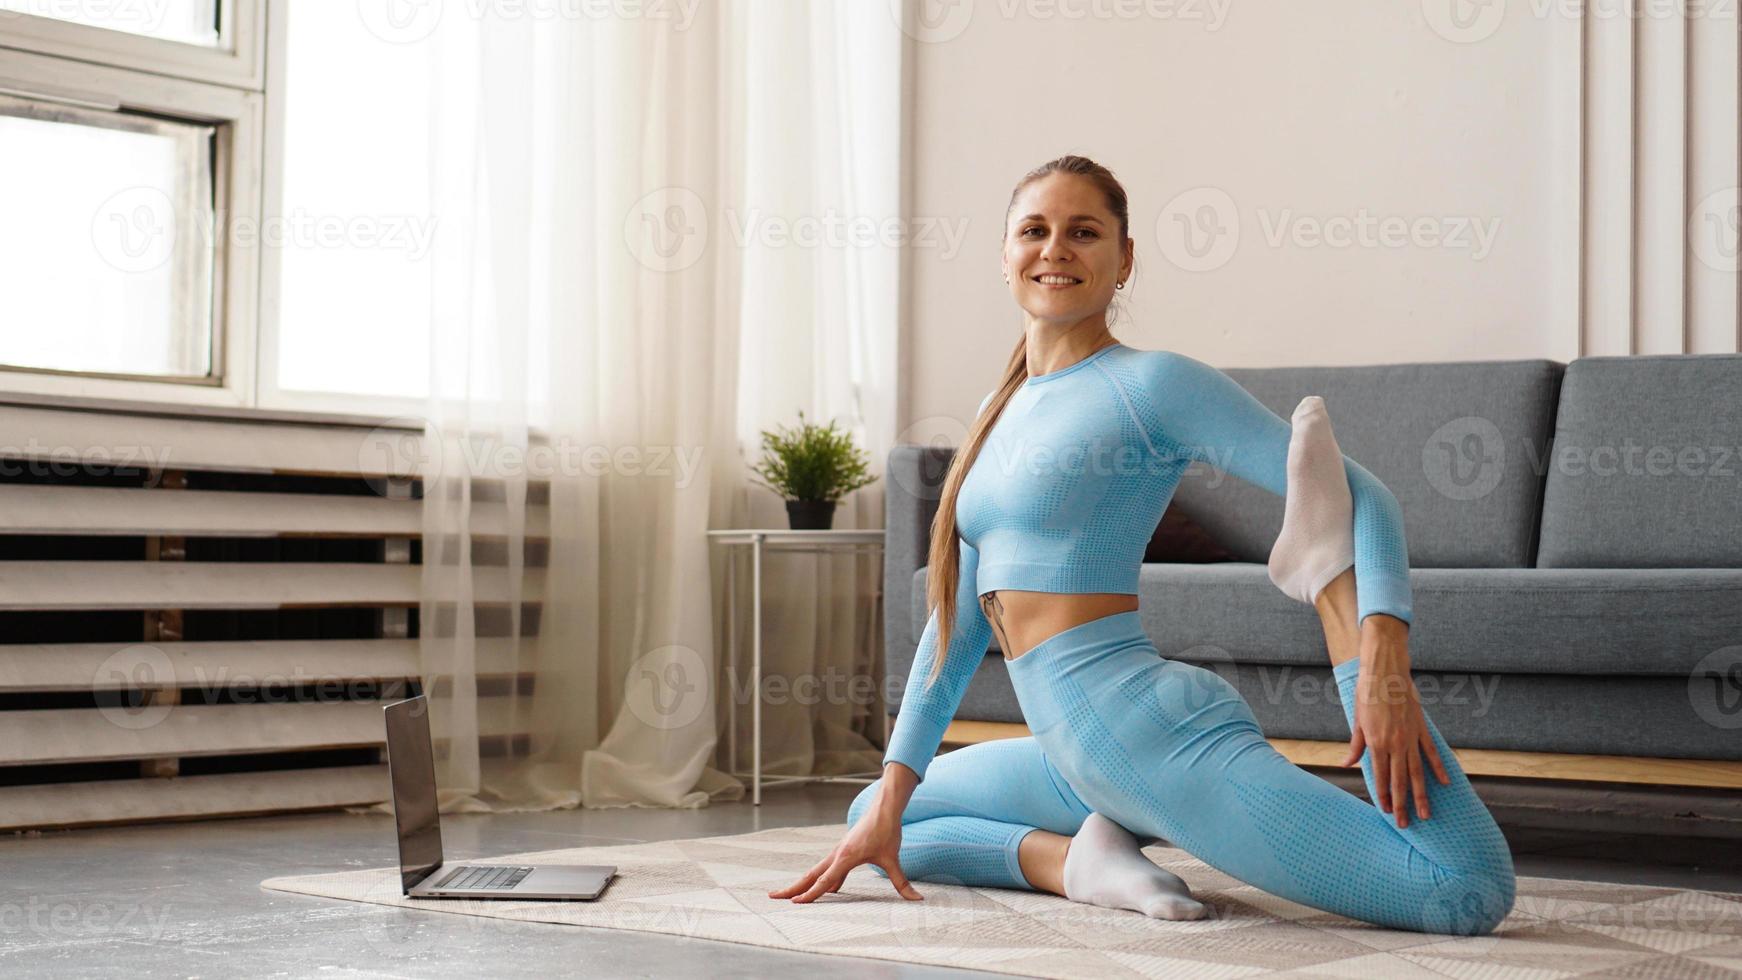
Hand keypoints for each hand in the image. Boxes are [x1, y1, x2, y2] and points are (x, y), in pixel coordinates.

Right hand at [767, 782, 921, 902]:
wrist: (885, 807)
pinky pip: (830, 867)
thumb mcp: (893, 858)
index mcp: (845, 857)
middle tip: (773, 896)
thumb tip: (917, 900)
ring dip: (803, 882)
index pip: (825, 881)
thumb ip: (901, 882)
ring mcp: (839, 851)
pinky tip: (832, 889)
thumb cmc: (887, 830)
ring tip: (790, 895)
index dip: (811, 895)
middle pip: (810, 875)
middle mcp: (837, 854)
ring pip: (816, 870)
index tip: (796, 904)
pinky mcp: (845, 849)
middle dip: (792, 888)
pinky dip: (824, 879)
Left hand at [1340, 615, 1450, 828]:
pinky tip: (1445, 784)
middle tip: (1405, 824)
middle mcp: (1395, 743)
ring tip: (1425, 814)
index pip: (1381, 777)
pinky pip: (1432, 752)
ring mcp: (1411, 737)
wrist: (1385, 671)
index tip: (1386, 812)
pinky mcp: (1421, 728)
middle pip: (1401, 780)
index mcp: (1377, 743)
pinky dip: (1439, 768)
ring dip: (1421, 795)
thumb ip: (1356, 746)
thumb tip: (1347, 764)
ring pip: (1418, 772)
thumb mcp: (1357, 721)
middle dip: (1402, 804)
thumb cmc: (1366, 694)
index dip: (1384, 796)